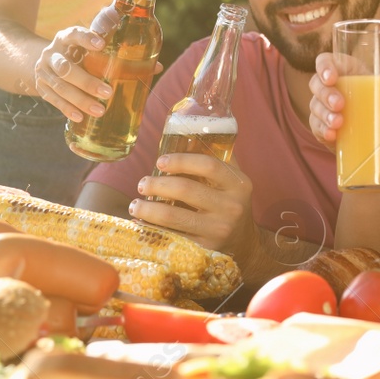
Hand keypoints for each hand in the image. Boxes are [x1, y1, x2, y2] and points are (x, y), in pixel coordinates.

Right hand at [33, 6, 161, 121]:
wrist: (42, 61)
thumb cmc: (78, 54)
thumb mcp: (91, 49)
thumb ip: (118, 55)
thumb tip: (156, 66)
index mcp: (67, 38)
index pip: (75, 34)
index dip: (86, 39)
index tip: (101, 44)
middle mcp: (52, 53)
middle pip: (66, 67)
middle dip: (87, 81)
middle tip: (107, 92)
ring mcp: (43, 71)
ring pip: (60, 87)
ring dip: (80, 100)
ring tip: (100, 110)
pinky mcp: (41, 87)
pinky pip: (53, 100)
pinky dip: (67, 109)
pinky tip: (80, 117)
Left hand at [130, 153, 256, 256]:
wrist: (245, 243)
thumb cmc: (231, 203)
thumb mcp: (234, 182)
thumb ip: (218, 159)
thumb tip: (188, 129)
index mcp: (239, 184)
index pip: (208, 165)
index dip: (180, 160)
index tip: (160, 161)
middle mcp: (231, 207)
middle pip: (185, 189)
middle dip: (156, 185)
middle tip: (142, 183)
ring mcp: (217, 230)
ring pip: (173, 216)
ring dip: (147, 209)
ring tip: (135, 204)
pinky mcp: (204, 249)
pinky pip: (171, 236)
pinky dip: (151, 228)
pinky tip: (141, 222)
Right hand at [307, 51, 379, 146]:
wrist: (379, 132)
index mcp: (345, 71)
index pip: (325, 62)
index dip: (324, 67)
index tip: (331, 78)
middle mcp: (330, 87)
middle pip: (317, 84)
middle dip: (326, 95)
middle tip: (341, 105)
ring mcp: (323, 108)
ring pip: (315, 106)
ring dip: (324, 114)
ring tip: (338, 123)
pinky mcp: (322, 127)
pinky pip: (315, 126)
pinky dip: (322, 130)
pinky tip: (332, 136)